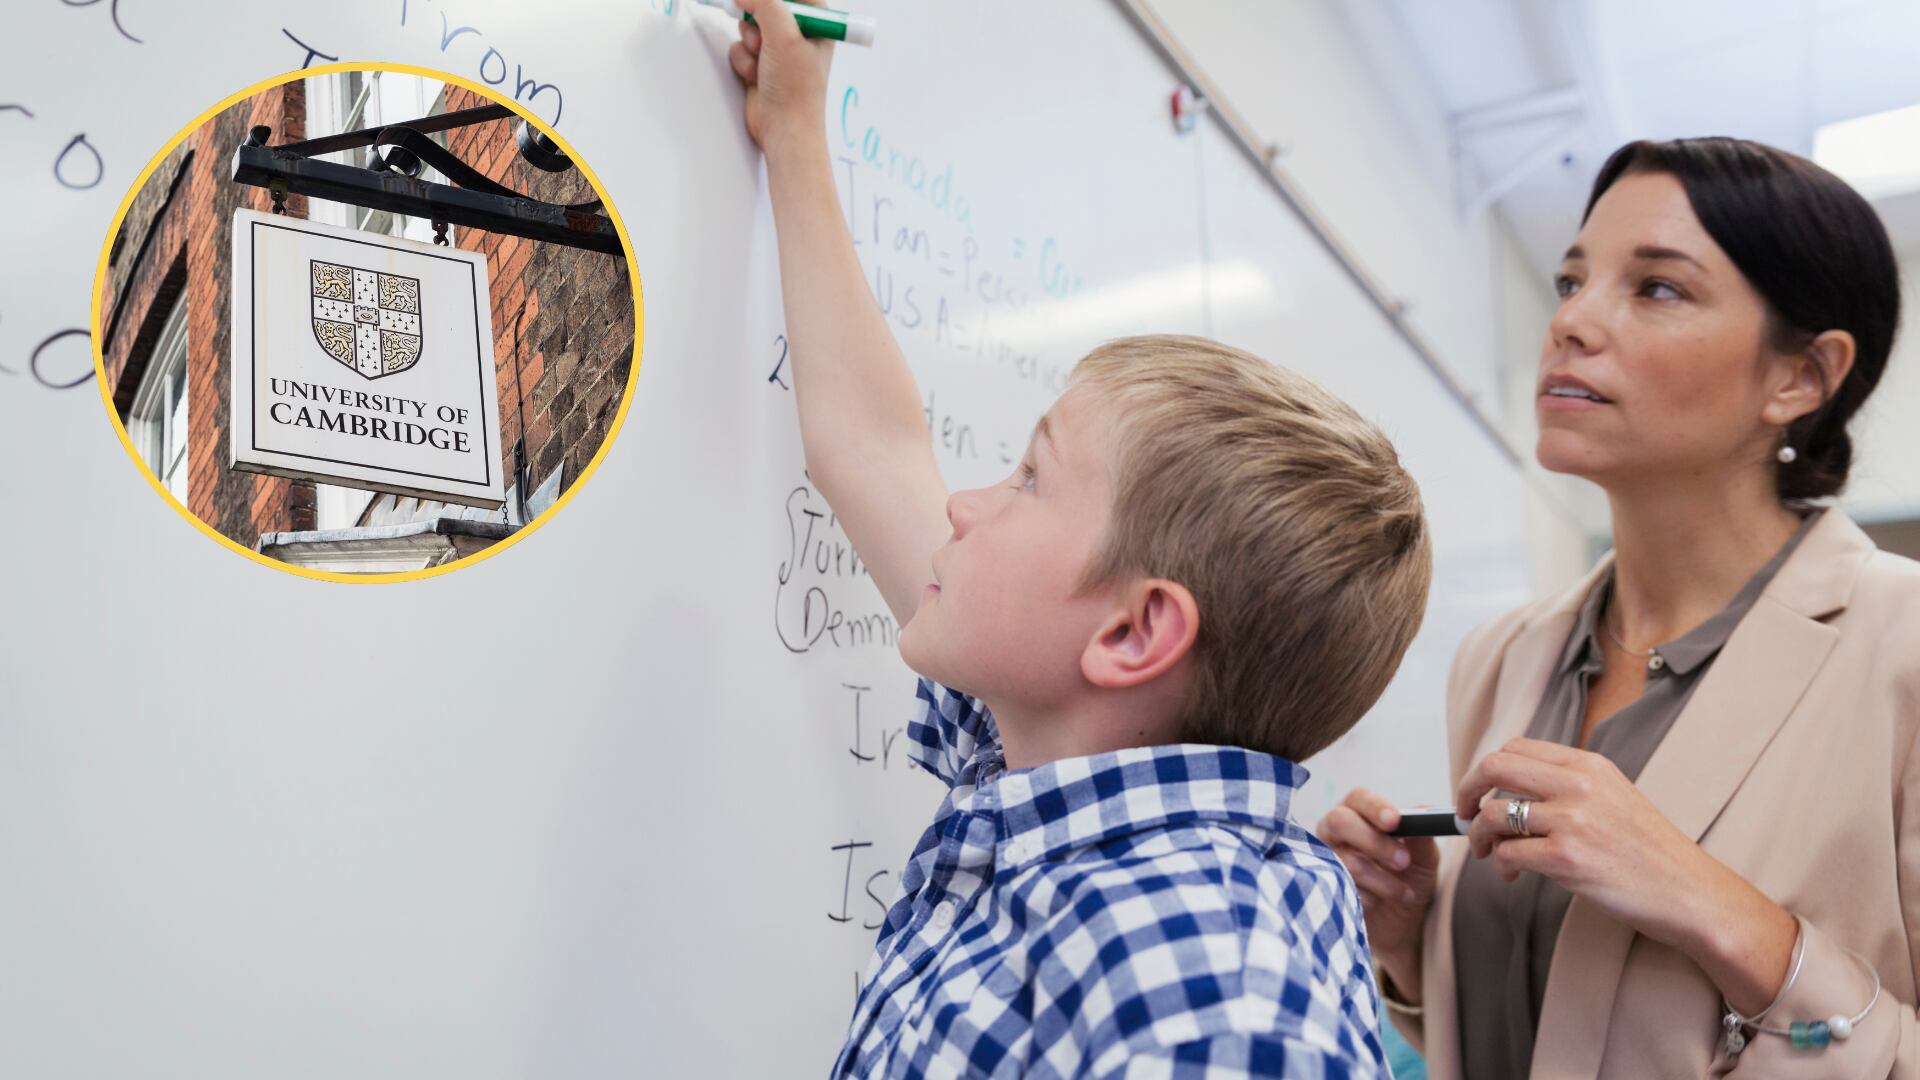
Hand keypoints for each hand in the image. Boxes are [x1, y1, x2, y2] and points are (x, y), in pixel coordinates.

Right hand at [727, 0, 835, 155]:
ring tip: (761, 62)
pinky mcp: (760, 63)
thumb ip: (765, 3)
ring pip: (749, 25)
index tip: (757, 1)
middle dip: (756, 18)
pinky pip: (740, 46)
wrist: (783, 129)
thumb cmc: (796, 89)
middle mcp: (799, 33)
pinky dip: (742, 60)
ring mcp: (778, 49)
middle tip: (761, 37)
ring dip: (748, 42)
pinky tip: (754, 77)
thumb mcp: (784, 36)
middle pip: (766, 3)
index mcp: (818, 22)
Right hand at [1317, 788, 1439, 994]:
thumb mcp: (1425, 858)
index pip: (1359, 798)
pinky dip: (1368, 897)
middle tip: (1403, 862)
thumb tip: (1423, 811)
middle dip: (1375, 842)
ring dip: (1382, 879)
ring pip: (1345, 860)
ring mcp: (1325, 859)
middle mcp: (1336, 832)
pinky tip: (1379, 902)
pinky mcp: (1323, 886)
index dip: (1374, 807)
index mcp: (1360, 815)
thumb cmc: (1412, 880)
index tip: (1395, 821)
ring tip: (1404, 893)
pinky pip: (1340, 887)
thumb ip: (1422, 834)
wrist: (1403, 925)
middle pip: (1339, 820)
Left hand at [1456, 738, 1740, 952]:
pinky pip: (1508, 853)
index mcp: (1590, 765)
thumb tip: (1509, 792)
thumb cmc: (1651, 853)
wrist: (1691, 893)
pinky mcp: (1567, 858)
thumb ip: (1570, 787)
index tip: (1479, 792)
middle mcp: (1579, 785)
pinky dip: (1501, 865)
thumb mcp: (1615, 798)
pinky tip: (1513, 874)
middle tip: (1463, 816)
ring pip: (1493, 813)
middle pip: (1494, 767)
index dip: (1487, 770)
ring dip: (1480, 835)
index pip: (1517, 747)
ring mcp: (1573, 821)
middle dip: (1467, 792)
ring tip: (1491, 853)